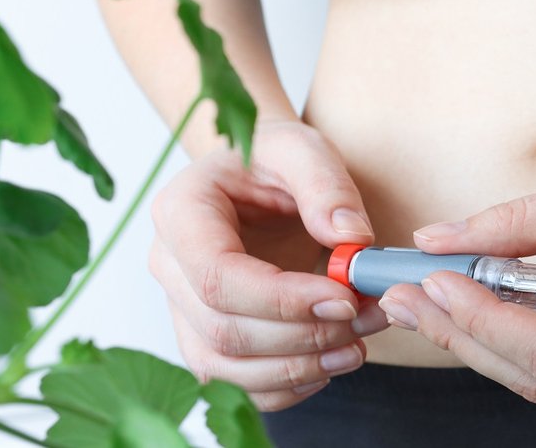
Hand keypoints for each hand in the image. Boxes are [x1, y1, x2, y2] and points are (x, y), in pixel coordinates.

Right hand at [149, 119, 388, 410]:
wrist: (260, 176)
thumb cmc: (275, 159)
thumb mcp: (303, 148)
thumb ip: (326, 184)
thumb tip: (350, 238)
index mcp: (180, 212)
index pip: (217, 275)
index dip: (281, 299)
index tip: (343, 297)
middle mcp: (169, 265)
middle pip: (222, 328)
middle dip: (301, 335)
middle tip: (365, 317)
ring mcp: (182, 307)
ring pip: (223, 366)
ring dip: (296, 368)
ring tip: (356, 347)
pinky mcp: (205, 336)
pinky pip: (233, 382)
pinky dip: (283, 387)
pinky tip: (329, 364)